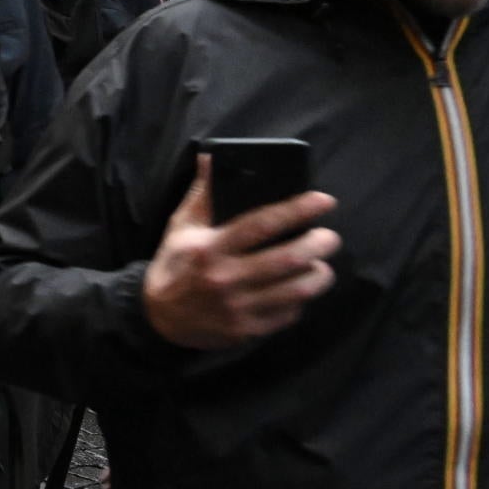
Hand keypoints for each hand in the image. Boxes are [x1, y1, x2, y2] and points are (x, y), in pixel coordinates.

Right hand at [140, 156, 340, 350]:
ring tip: (321, 265)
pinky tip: (300, 289)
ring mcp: (238, 308)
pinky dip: (301, 300)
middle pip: (287, 259)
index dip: (297, 210)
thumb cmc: (175, 265)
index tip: (323, 200)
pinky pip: (287, 314)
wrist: (158, 318)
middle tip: (330, 237)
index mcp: (211, 248)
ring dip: (318, 275)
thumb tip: (212, 157)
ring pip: (295, 291)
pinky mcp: (246, 331)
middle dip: (318, 244)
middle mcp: (226, 278)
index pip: (261, 224)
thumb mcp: (181, 226)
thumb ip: (202, 193)